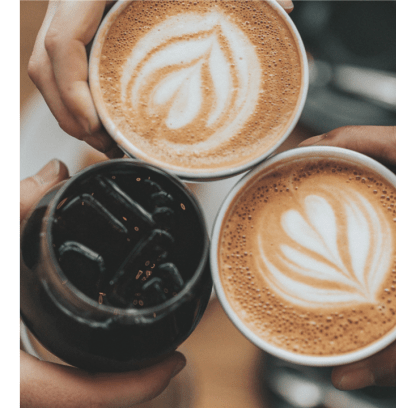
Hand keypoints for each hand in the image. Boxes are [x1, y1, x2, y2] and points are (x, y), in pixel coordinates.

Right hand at [20, 160, 185, 407]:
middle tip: (162, 362)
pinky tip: (87, 356)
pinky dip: (72, 382)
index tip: (176, 363)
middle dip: (125, 390)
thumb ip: (14, 206)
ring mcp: (12, 384)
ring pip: (64, 401)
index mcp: (12, 374)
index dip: (135, 388)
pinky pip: (46, 390)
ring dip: (100, 387)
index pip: (80, 396)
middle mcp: (13, 388)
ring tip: (136, 362)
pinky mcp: (10, 375)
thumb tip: (56, 173)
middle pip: (80, 404)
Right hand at [27, 0, 293, 156]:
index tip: (95, 126)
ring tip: (108, 142)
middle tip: (108, 147)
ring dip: (72, 113)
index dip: (70, 90)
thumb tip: (285, 6)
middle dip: (71, 116)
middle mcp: (74, 4)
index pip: (61, 43)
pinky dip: (76, 98)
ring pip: (50, 72)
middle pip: (46, 67)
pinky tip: (103, 118)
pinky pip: (63, 67)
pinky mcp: (81, 29)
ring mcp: (73, 17)